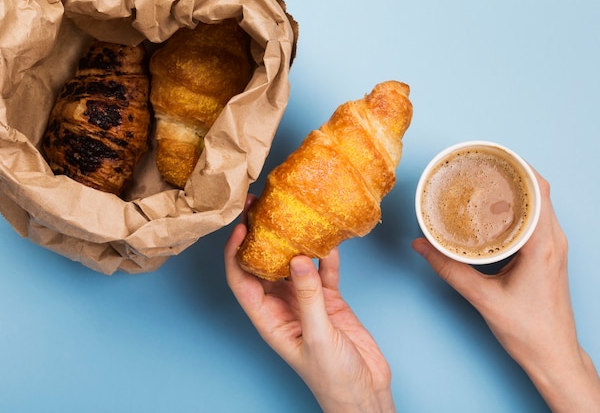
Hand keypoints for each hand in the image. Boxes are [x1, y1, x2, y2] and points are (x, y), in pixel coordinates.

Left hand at [224, 196, 394, 412]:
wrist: (364, 392)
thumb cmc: (332, 378)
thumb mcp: (318, 336)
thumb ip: (308, 297)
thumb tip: (298, 258)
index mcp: (268, 319)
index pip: (241, 280)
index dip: (235, 253)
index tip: (241, 226)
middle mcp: (282, 306)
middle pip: (264, 265)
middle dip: (261, 237)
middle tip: (262, 207)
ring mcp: (306, 301)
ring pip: (294, 264)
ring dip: (293, 241)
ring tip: (293, 213)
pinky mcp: (329, 300)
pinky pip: (324, 271)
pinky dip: (326, 256)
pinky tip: (329, 238)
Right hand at [413, 171, 599, 412]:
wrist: (554, 355)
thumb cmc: (528, 330)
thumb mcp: (483, 297)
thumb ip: (449, 269)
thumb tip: (421, 246)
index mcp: (543, 245)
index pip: (539, 190)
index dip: (518, 166)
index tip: (493, 154)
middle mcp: (554, 241)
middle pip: (539, 191)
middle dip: (511, 173)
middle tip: (481, 165)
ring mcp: (554, 248)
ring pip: (539, 205)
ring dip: (515, 191)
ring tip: (485, 183)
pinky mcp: (549, 256)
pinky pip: (536, 220)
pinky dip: (517, 209)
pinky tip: (495, 213)